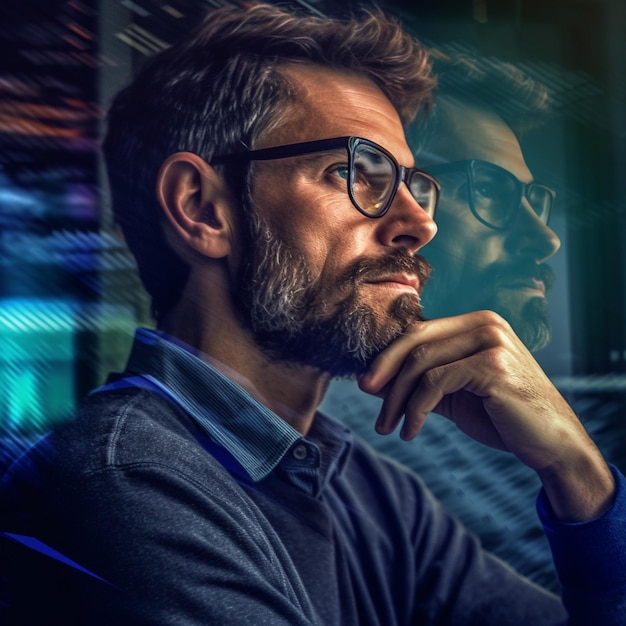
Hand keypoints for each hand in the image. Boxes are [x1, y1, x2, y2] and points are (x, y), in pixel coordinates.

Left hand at [358, 310, 614, 520]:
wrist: (552, 444)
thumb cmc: (501, 416)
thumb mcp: (453, 394)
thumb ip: (419, 382)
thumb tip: (372, 381)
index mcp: (475, 323)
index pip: (418, 330)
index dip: (387, 355)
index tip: (366, 382)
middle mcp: (484, 323)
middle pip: (415, 339)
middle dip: (384, 369)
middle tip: (364, 393)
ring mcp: (491, 341)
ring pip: (421, 362)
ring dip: (396, 398)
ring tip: (387, 426)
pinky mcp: (493, 366)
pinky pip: (436, 383)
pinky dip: (415, 409)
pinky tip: (411, 431)